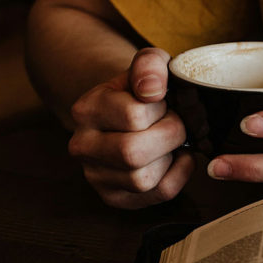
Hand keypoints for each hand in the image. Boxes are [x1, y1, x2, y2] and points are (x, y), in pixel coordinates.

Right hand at [68, 47, 193, 208]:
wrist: (132, 111)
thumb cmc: (144, 89)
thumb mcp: (149, 65)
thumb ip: (150, 65)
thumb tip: (152, 90)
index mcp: (86, 110)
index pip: (133, 115)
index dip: (161, 109)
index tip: (163, 102)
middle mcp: (82, 146)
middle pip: (132, 153)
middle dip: (170, 135)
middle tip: (176, 123)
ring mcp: (96, 176)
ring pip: (143, 179)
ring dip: (171, 157)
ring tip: (171, 140)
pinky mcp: (115, 197)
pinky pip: (158, 194)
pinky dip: (179, 175)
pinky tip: (176, 157)